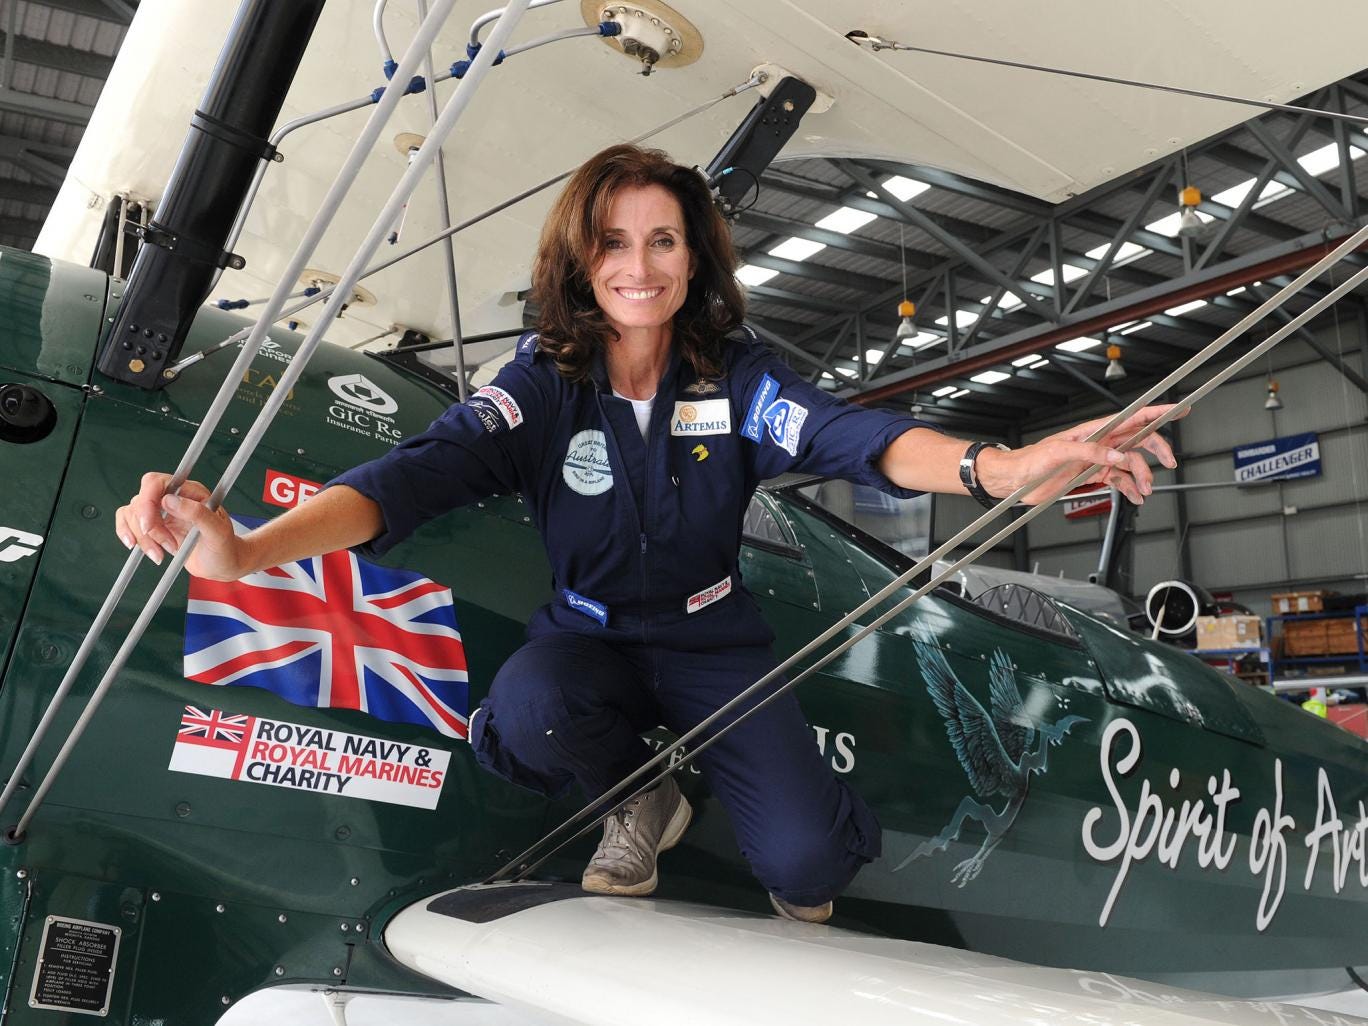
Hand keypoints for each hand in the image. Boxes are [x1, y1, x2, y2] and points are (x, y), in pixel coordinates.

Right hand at [114, 473, 250, 579]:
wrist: (222, 565)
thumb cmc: (224, 547)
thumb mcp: (217, 532)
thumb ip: (197, 513)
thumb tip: (169, 499)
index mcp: (191, 492)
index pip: (156, 483)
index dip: (147, 502)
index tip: (150, 527)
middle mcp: (173, 498)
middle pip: (140, 500)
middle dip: (147, 527)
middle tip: (166, 545)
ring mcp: (161, 512)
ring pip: (132, 514)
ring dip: (143, 537)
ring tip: (161, 554)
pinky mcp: (153, 526)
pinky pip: (128, 522)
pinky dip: (128, 535)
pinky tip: (137, 547)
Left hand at [977, 404, 1185, 505]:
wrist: (1017, 481)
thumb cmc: (1031, 460)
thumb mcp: (1060, 452)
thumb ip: (1091, 453)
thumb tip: (1117, 457)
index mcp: (1094, 431)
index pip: (1131, 418)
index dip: (1155, 413)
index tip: (1178, 409)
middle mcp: (1100, 444)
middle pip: (1139, 441)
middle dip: (1157, 450)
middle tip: (1169, 462)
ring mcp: (1098, 461)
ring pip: (1132, 465)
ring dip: (1142, 477)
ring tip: (1143, 491)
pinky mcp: (1093, 477)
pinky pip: (1120, 481)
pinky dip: (1131, 489)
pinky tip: (1135, 497)